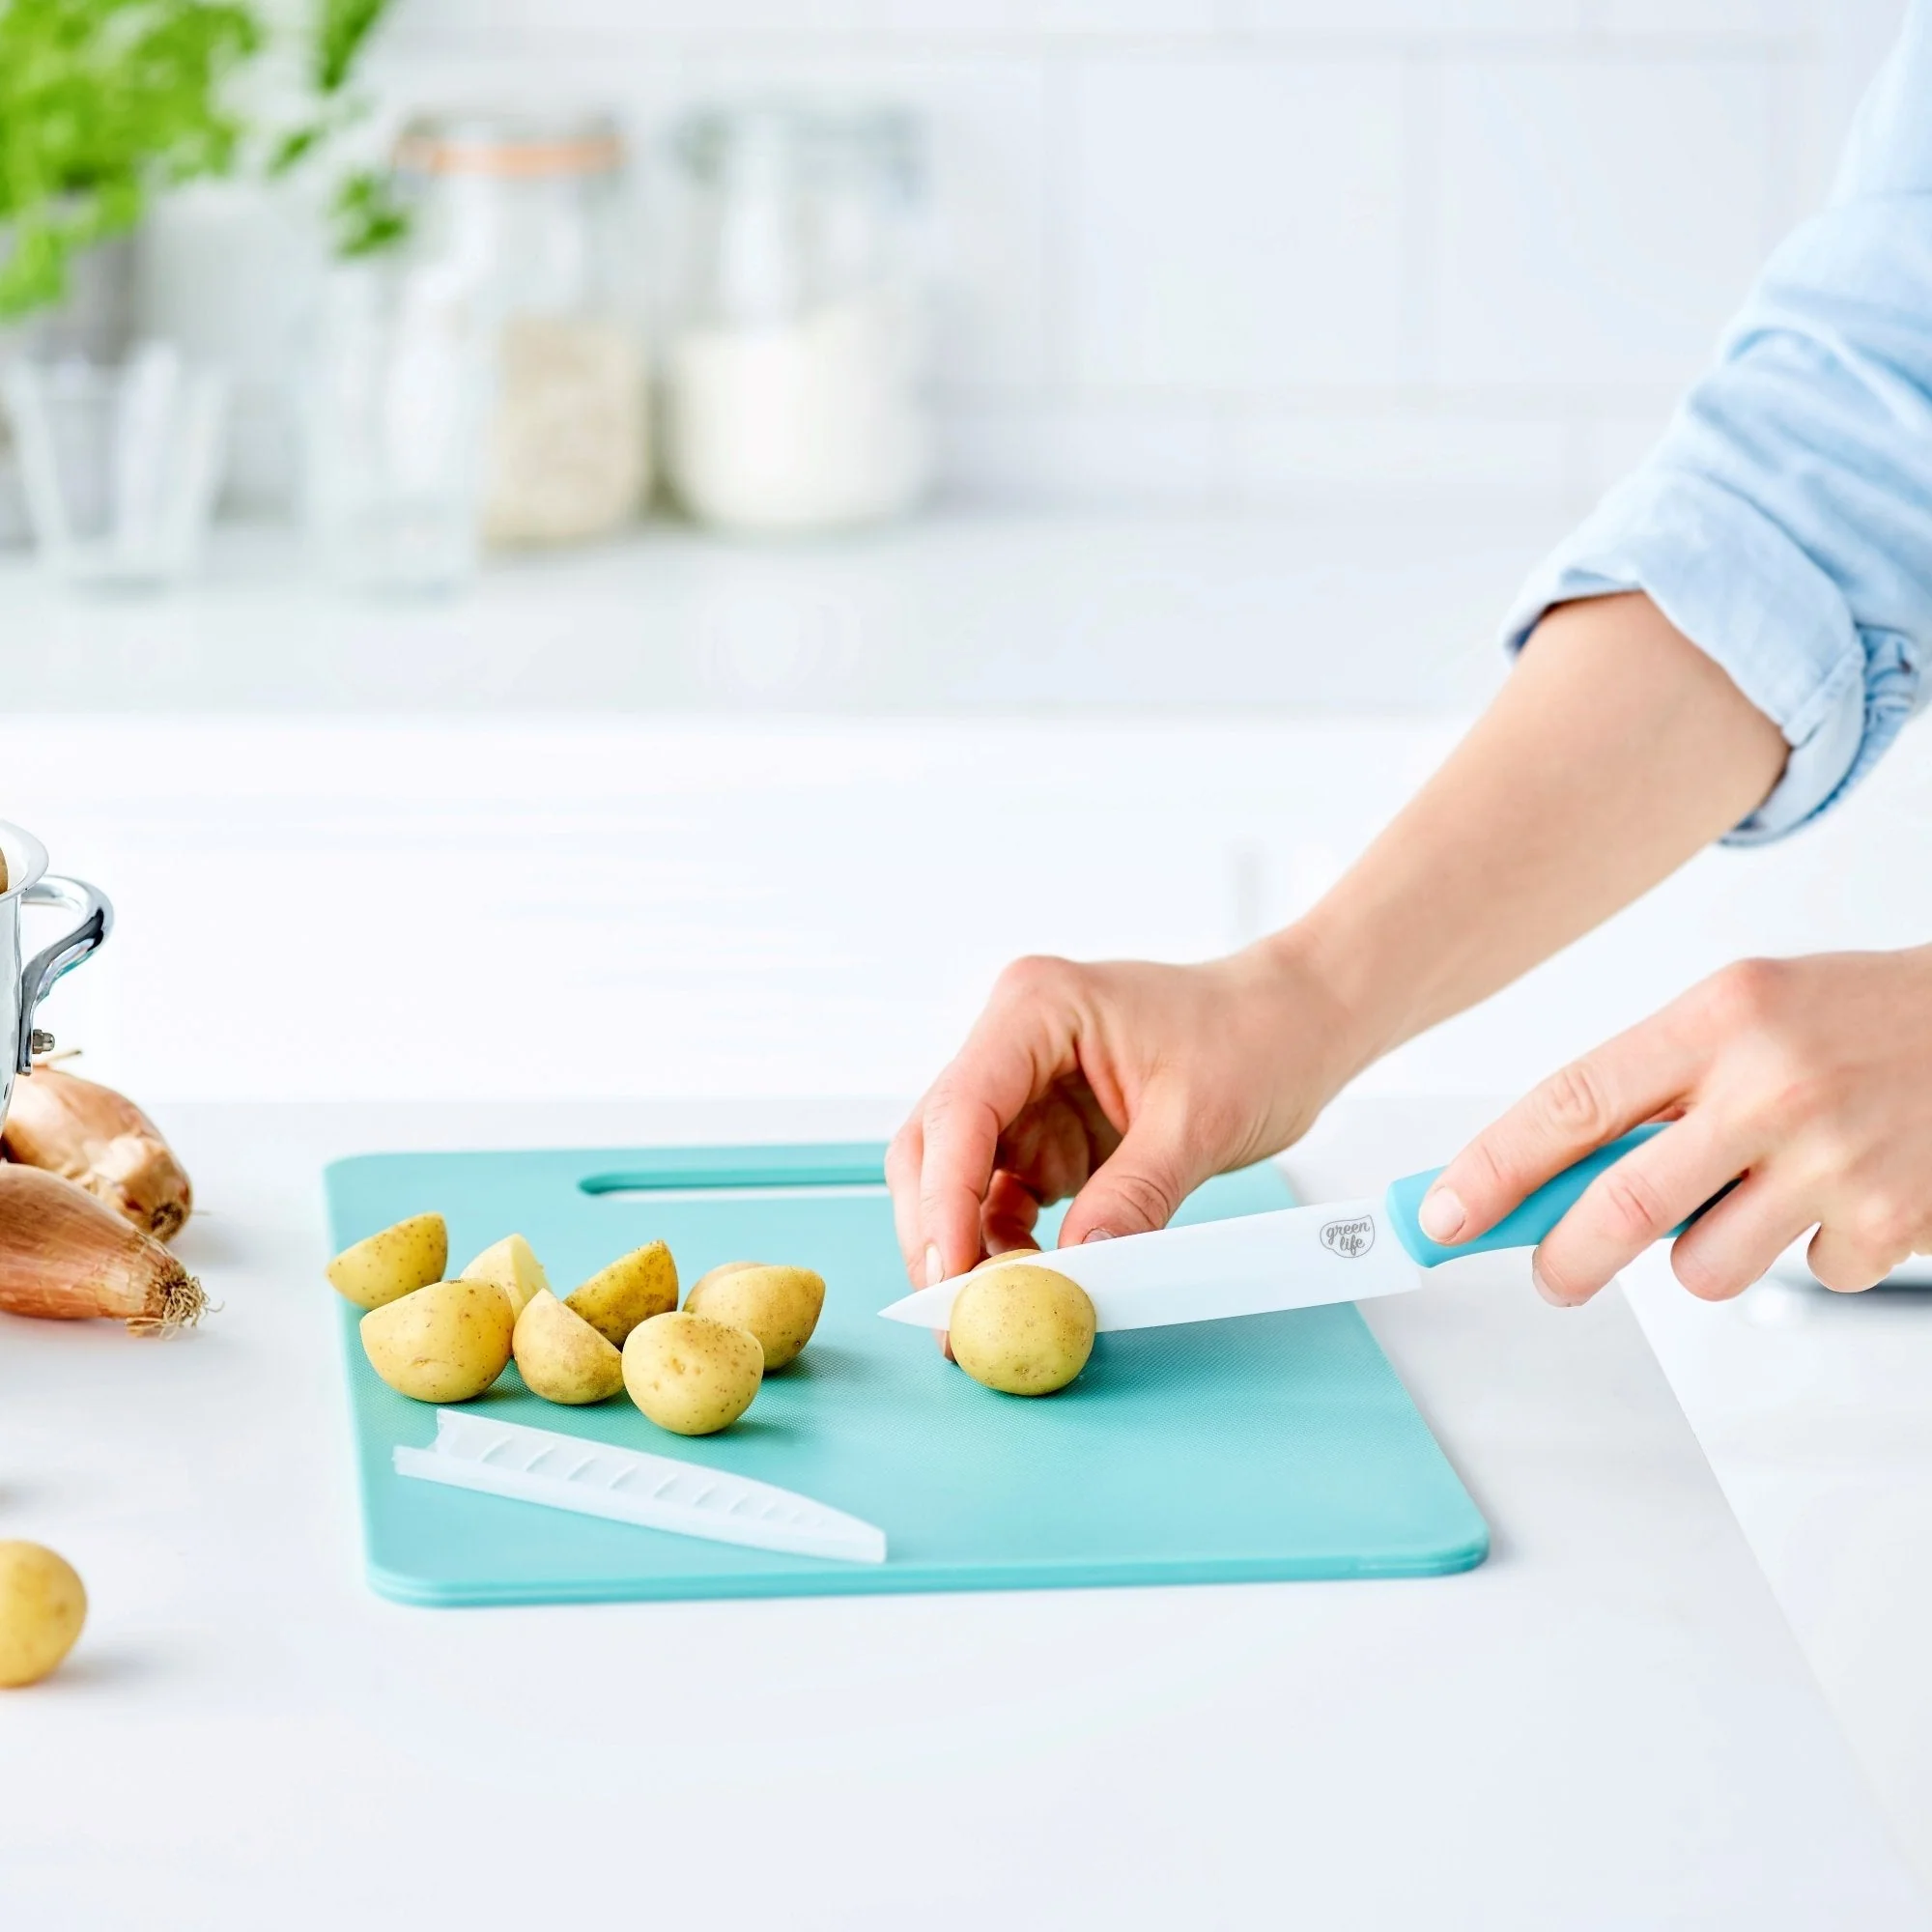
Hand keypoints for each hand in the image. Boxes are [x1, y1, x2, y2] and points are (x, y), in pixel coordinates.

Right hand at [886, 939, 1360, 1288]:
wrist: (1292, 1024)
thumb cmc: (1254, 1037)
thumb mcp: (1200, 1120)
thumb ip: (1135, 1194)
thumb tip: (1078, 1269)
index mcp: (1036, 1007)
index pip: (962, 1108)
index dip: (944, 1197)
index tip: (950, 1274)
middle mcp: (1012, 1043)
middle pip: (935, 1144)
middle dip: (937, 1231)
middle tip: (954, 1314)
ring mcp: (1022, 1091)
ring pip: (956, 1178)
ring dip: (965, 1247)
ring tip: (989, 1315)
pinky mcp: (1042, 1133)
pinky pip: (1001, 1197)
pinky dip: (1003, 1246)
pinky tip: (1022, 1288)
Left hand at [1417, 950, 1931, 1301]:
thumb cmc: (1851, 1021)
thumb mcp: (1741, 1016)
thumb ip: (1653, 1088)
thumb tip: (1548, 1176)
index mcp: (1718, 1017)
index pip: (1571, 1104)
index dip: (1493, 1169)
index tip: (1444, 1214)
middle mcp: (1772, 1083)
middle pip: (1621, 1206)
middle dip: (1563, 1257)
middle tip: (1553, 1273)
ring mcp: (1836, 1156)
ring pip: (1702, 1265)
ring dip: (1704, 1251)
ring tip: (1753, 1195)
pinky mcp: (1890, 1220)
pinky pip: (1800, 1276)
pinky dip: (1807, 1250)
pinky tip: (1840, 1193)